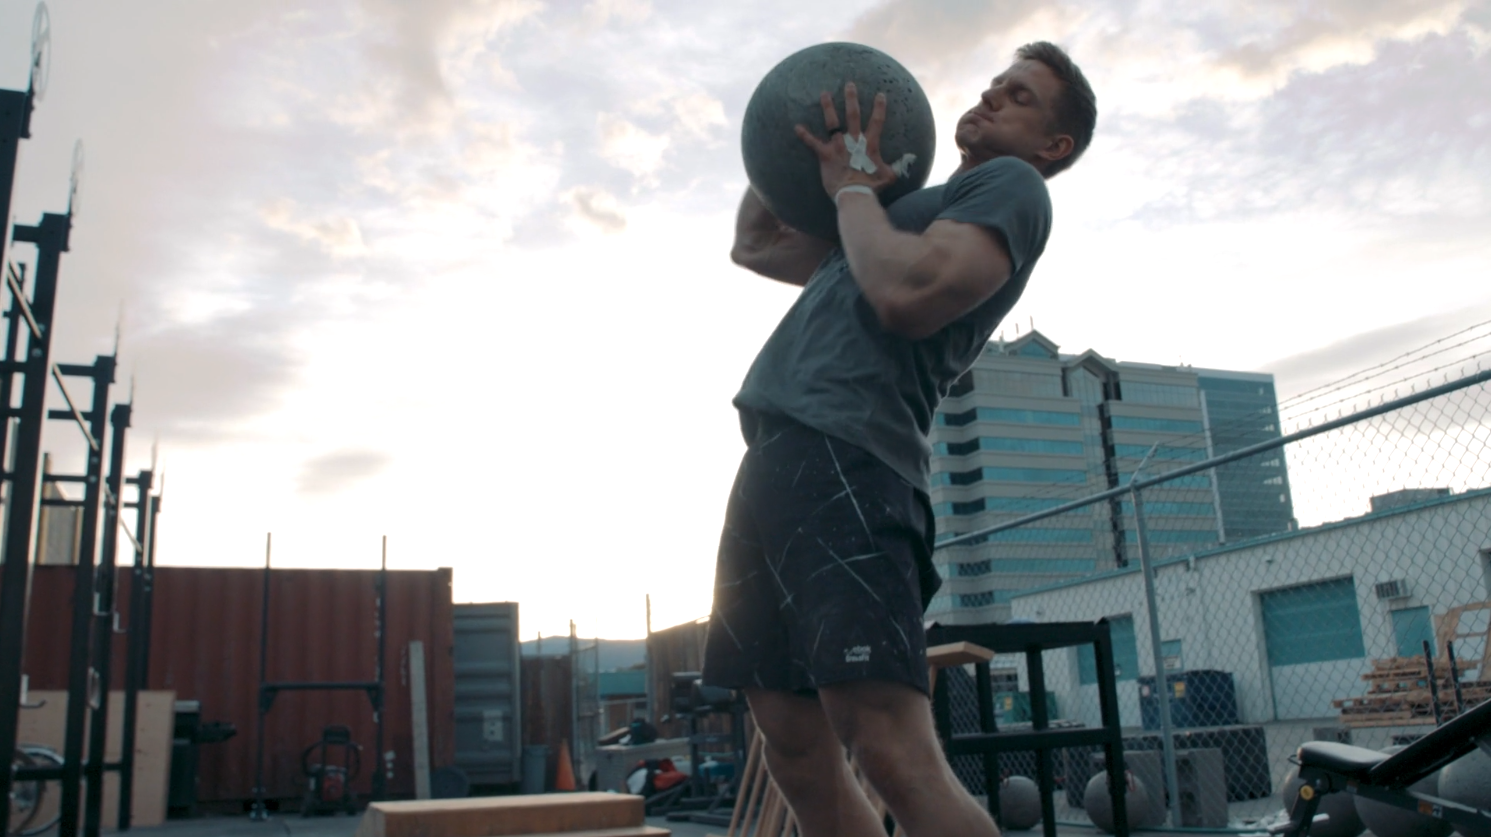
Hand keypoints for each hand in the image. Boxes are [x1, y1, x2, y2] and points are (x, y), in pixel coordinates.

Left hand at [795, 82, 898, 200]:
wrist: (854, 194)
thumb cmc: (871, 186)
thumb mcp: (888, 176)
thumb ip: (896, 167)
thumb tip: (906, 162)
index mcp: (869, 144)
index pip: (877, 121)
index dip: (879, 107)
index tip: (880, 94)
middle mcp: (853, 141)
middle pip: (853, 115)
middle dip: (851, 98)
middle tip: (849, 84)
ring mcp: (838, 146)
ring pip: (832, 123)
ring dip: (828, 107)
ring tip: (824, 93)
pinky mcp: (825, 155)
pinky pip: (813, 144)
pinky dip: (804, 135)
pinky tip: (796, 127)